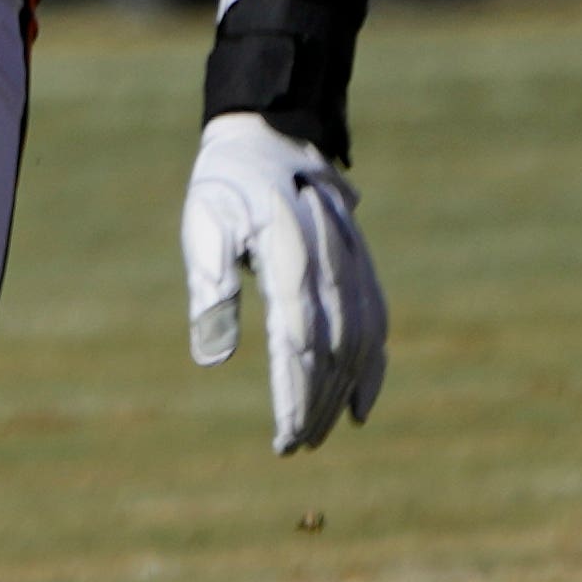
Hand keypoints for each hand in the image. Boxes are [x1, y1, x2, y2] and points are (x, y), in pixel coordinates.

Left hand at [183, 114, 387, 452]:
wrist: (271, 135)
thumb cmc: (225, 188)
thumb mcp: (204, 227)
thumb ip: (211, 289)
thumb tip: (213, 359)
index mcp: (288, 254)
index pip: (297, 340)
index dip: (293, 393)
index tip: (283, 436)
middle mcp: (331, 263)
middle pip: (332, 350)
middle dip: (315, 404)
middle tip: (293, 446)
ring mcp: (353, 265)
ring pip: (359, 343)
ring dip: (342, 394)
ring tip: (318, 434)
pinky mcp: (361, 268)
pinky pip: (376, 323)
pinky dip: (373, 369)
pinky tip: (360, 408)